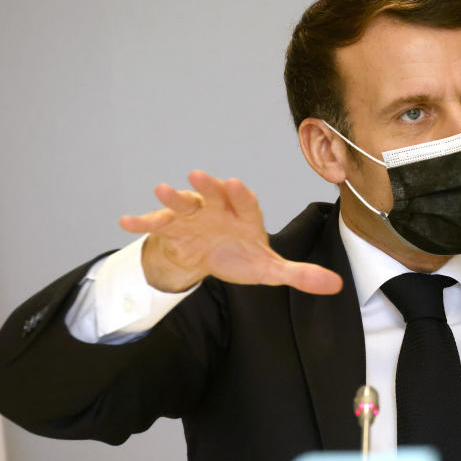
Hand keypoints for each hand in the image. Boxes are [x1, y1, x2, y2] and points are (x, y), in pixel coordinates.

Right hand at [119, 170, 342, 294]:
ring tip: (161, 189)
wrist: (207, 257)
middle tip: (199, 175)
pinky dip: (140, 221)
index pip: (245, 202)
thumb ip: (299, 275)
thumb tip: (336, 285)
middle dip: (207, 186)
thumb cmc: (240, 255)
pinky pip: (154, 223)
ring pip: (182, 203)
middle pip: (213, 194)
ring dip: (172, 197)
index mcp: (244, 215)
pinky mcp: (170, 227)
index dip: (241, 195)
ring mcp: (192, 216)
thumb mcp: (269, 269)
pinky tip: (124, 221)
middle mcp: (218, 209)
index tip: (237, 185)